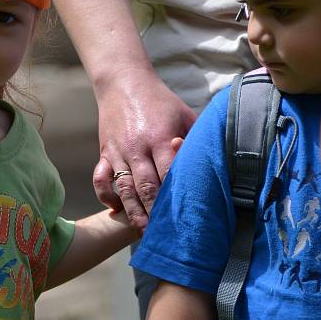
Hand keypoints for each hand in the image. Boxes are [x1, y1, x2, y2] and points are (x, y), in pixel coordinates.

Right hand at [92, 70, 196, 230]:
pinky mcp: (104, 152)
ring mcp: (118, 151)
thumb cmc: (161, 101)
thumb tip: (220, 161)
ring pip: (124, 188)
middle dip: (156, 214)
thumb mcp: (185, 115)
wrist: (123, 82)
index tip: (186, 220)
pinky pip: (100, 179)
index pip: (170, 175)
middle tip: (167, 237)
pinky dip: (106, 196)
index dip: (177, 199)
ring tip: (144, 232)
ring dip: (133, 212)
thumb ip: (197, 139)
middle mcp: (137, 147)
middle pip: (146, 187)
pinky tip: (116, 209)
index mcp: (160, 137)